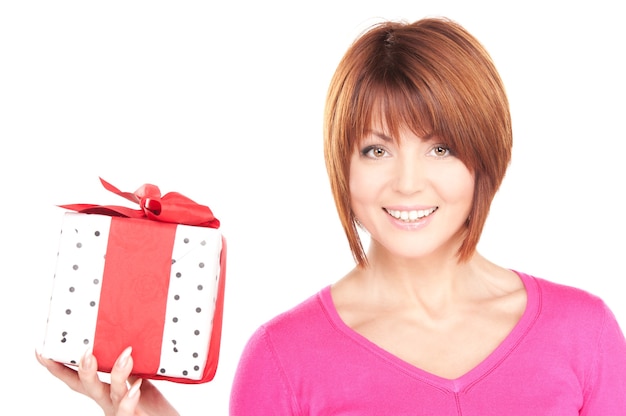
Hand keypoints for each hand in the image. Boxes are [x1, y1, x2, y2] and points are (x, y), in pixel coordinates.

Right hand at [36, 347, 179, 415]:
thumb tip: (122, 336)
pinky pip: (129, 412)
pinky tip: (135, 386)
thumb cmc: (152, 405)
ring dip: (117, 373)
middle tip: (85, 350)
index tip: (41, 352)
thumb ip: (128, 364)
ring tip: (125, 355)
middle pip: (88, 387)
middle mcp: (108, 402)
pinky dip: (130, 400)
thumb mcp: (138, 379)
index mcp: (104, 392)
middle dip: (83, 369)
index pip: (77, 379)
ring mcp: (120, 410)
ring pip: (113, 395)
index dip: (58, 368)